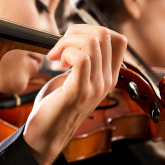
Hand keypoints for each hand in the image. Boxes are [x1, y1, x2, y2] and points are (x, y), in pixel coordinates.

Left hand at [23, 24, 127, 164]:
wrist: (45, 135)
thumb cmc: (55, 105)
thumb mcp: (74, 78)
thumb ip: (81, 60)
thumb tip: (77, 36)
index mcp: (108, 76)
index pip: (119, 39)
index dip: (93, 30)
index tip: (72, 41)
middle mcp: (107, 80)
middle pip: (106, 34)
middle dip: (77, 31)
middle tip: (59, 46)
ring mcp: (95, 87)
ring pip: (93, 42)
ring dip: (68, 41)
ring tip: (56, 56)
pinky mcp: (79, 92)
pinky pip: (81, 59)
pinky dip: (65, 53)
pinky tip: (56, 64)